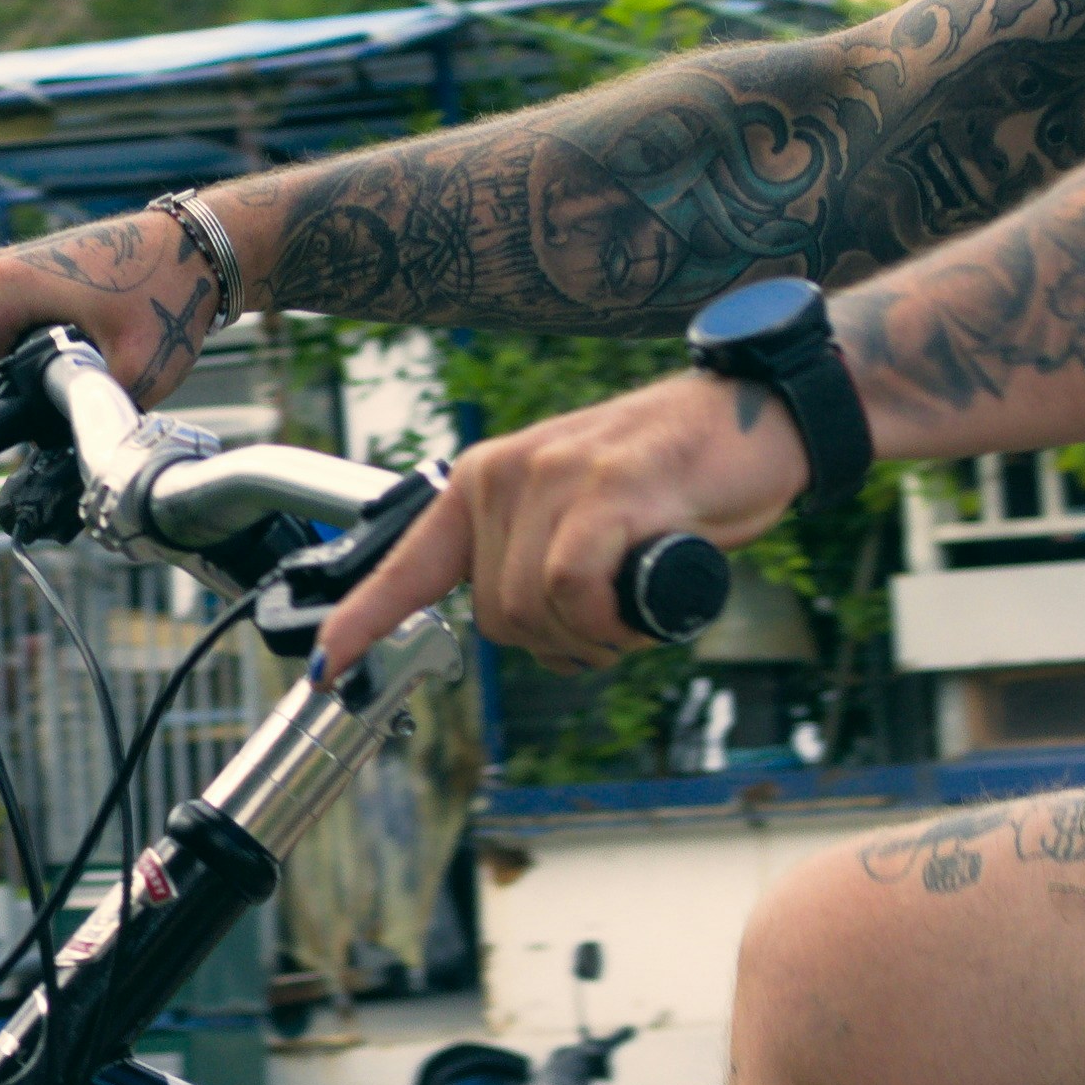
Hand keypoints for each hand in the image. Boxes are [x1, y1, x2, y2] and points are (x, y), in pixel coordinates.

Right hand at [0, 207, 231, 459]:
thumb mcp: (136, 370)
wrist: (192, 248)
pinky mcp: (12, 287)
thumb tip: (59, 460)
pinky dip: (9, 375)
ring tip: (55, 411)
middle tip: (6, 458)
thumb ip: (89, 415)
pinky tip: (53, 388)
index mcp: (1, 292)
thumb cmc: (165, 293)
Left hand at [313, 370, 803, 678]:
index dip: (365, 619)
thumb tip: (523, 628)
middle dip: (558, 640)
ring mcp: (552, 478)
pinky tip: (647, 598)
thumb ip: (537, 557)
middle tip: (616, 611)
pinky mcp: (603, 490)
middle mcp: (504, 473)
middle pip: (496, 616)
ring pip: (533, 611)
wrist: (755, 419)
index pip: (410, 563)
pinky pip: (572, 589)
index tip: (329, 666)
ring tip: (639, 595)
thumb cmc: (677, 481)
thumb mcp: (583, 515)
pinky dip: (608, 615)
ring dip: (593, 634)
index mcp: (485, 480)